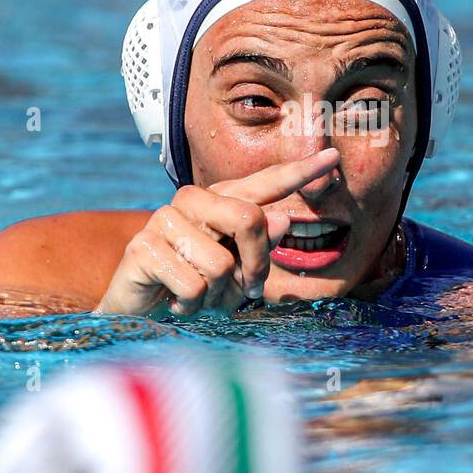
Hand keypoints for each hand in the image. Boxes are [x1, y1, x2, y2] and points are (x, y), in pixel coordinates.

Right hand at [95, 148, 339, 316]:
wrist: (139, 313)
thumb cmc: (196, 289)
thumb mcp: (238, 273)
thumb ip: (260, 247)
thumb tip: (282, 218)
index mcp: (220, 201)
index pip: (265, 182)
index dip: (299, 172)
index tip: (333, 158)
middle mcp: (192, 201)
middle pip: (249, 219)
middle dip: (257, 265)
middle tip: (247, 291)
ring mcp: (164, 221)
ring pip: (221, 263)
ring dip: (217, 295)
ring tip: (198, 297)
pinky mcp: (142, 248)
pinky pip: (193, 286)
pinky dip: (191, 306)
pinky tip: (175, 302)